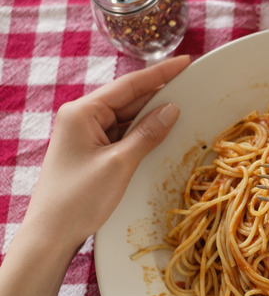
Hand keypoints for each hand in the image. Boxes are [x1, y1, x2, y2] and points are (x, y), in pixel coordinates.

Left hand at [26, 55, 190, 249]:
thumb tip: (172, 109)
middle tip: (190, 84)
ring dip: (151, 114)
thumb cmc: (79, 197)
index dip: (160, 73)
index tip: (186, 62)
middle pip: (128, 98)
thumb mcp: (120, 163)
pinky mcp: (91, 151)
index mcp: (82, 112)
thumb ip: (147, 133)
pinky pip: (122, 133)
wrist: (51, 234)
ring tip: (183, 105)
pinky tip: (162, 130)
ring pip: (126, 117)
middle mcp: (81, 117)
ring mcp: (86, 135)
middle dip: (158, 92)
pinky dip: (142, 132)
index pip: (128, 85)